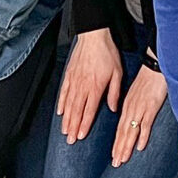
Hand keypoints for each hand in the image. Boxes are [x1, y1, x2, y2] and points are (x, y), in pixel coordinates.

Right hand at [57, 28, 121, 142]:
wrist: (93, 36)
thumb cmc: (107, 53)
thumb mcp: (117, 73)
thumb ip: (114, 92)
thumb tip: (113, 108)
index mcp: (96, 88)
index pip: (89, 111)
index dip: (84, 125)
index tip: (81, 136)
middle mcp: (83, 87)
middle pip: (76, 111)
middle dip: (73, 127)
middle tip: (70, 140)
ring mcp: (74, 81)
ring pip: (69, 104)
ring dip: (66, 119)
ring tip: (64, 131)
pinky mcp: (69, 75)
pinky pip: (64, 92)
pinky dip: (61, 103)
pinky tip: (60, 112)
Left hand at [111, 67, 167, 166]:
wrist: (155, 66)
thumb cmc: (148, 79)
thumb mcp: (136, 93)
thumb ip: (133, 106)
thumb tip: (131, 118)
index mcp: (127, 105)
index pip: (120, 128)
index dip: (117, 143)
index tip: (114, 155)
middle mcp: (131, 109)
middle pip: (123, 132)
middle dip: (119, 149)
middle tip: (116, 163)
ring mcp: (140, 109)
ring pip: (131, 131)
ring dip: (126, 146)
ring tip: (123, 159)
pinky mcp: (151, 107)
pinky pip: (145, 124)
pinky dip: (142, 136)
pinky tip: (139, 146)